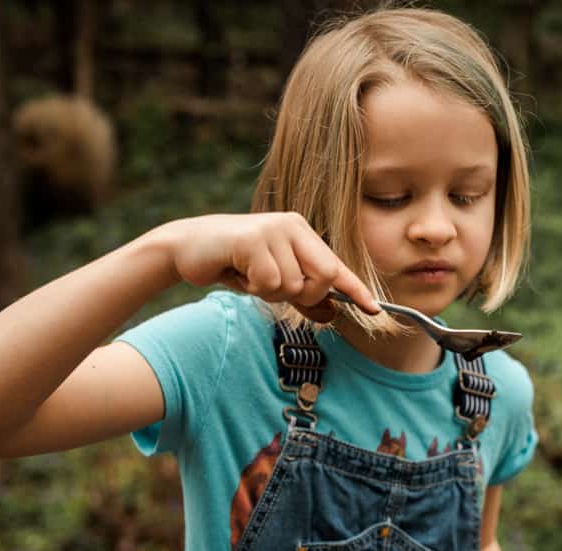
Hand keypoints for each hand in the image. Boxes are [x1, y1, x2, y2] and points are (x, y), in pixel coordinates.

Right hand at [164, 212, 379, 320]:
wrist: (186, 248)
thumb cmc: (233, 264)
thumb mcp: (272, 280)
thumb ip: (301, 294)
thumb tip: (331, 314)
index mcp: (301, 232)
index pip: (336, 266)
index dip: (356, 290)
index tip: (375, 310)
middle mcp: (292, 226)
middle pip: (324, 277)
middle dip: (303, 295)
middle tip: (273, 287)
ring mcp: (273, 229)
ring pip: (293, 285)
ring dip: (269, 292)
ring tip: (248, 275)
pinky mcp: (252, 239)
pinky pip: (269, 281)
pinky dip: (253, 286)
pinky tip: (237, 272)